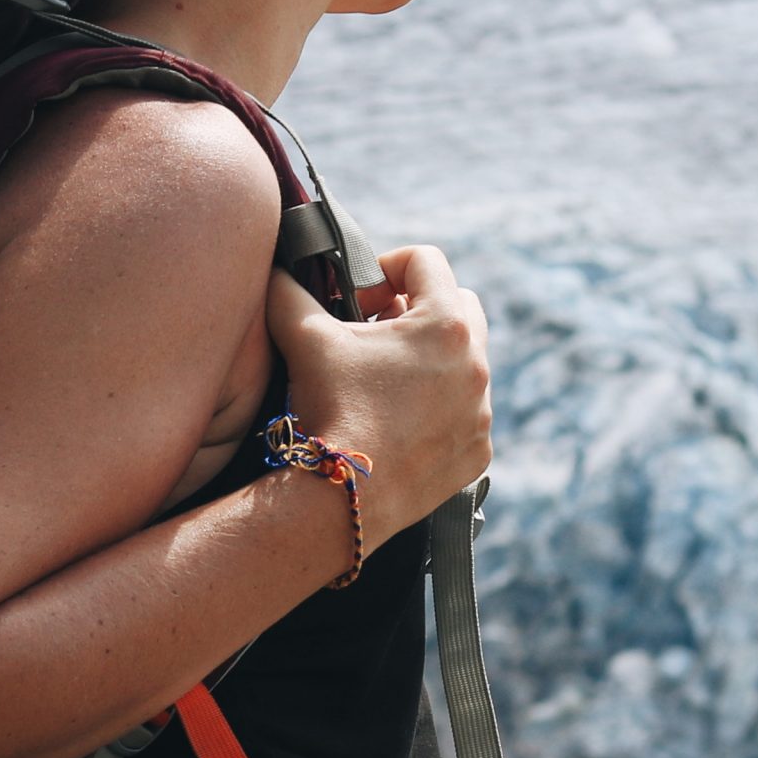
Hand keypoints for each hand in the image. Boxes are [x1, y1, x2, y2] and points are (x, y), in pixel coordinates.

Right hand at [264, 244, 489, 538]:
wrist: (343, 497)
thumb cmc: (329, 409)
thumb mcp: (303, 337)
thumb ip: (289, 289)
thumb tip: (276, 270)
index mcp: (446, 325)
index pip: (426, 260)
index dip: (387, 266)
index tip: (362, 295)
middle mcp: (477, 364)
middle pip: (460, 306)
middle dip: (419, 309)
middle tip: (377, 331)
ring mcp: (482, 411)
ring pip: (466, 363)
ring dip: (433, 360)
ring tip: (386, 379)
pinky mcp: (478, 449)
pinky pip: (467, 413)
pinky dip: (441, 409)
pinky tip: (401, 421)